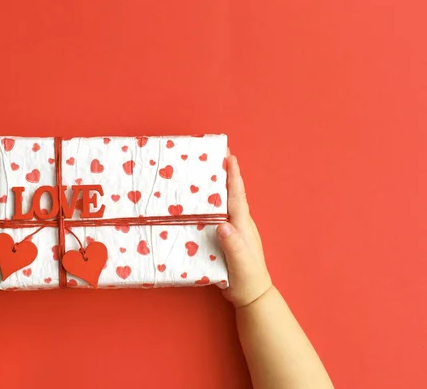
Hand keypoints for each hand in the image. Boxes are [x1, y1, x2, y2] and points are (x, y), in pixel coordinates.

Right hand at [216, 156, 272, 306]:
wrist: (252, 296)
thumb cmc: (248, 279)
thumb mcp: (241, 263)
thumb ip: (234, 245)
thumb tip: (223, 226)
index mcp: (242, 225)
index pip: (237, 195)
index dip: (233, 175)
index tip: (229, 155)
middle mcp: (238, 224)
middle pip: (229, 194)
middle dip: (223, 174)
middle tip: (212, 157)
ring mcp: (233, 232)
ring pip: (222, 205)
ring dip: (214, 189)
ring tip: (202, 175)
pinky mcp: (225, 241)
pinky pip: (215, 218)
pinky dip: (208, 207)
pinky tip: (198, 207)